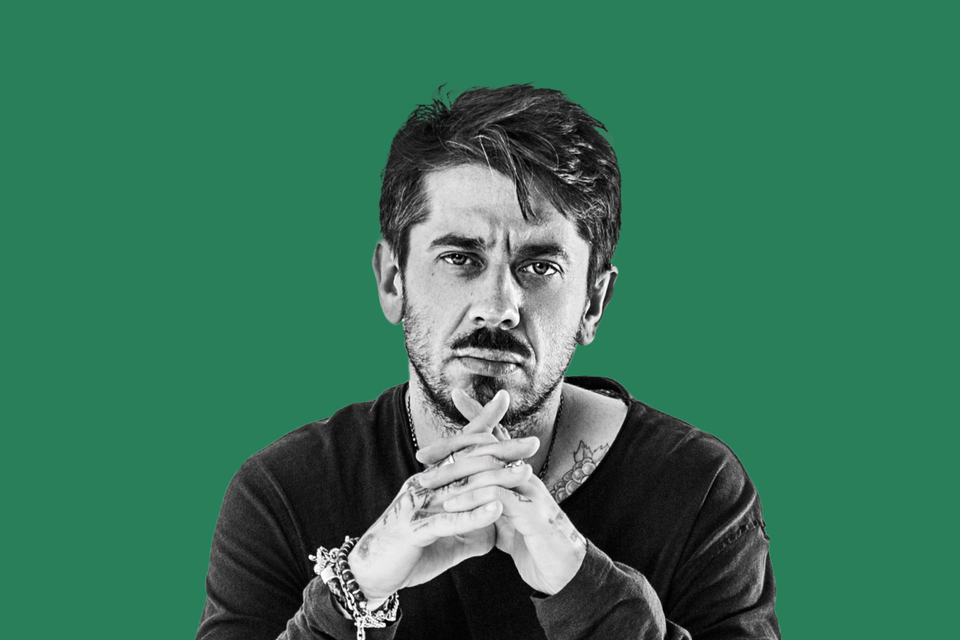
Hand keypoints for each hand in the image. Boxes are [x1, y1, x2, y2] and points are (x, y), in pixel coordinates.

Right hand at [348, 390, 539, 605]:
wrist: (371, 575)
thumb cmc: (410, 552)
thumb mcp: (447, 535)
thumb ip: (471, 524)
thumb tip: (495, 520)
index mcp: (431, 479)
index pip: (460, 446)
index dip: (483, 424)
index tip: (505, 402)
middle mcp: (424, 483)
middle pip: (467, 459)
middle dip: (502, 449)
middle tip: (533, 443)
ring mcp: (417, 504)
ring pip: (462, 486)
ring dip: (496, 479)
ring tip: (524, 472)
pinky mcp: (414, 528)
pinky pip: (447, 519)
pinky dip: (473, 515)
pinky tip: (496, 509)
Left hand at [436, 392, 587, 595]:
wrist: (567, 576)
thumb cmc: (537, 546)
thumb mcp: (509, 520)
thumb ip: (492, 502)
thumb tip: (471, 494)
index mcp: (519, 476)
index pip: (498, 437)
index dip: (480, 416)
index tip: (457, 396)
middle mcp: (526, 477)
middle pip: (490, 446)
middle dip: (454, 445)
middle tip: (422, 454)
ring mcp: (532, 493)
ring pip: (490, 469)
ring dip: (454, 474)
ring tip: (427, 483)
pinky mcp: (534, 515)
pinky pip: (497, 498)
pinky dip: (472, 498)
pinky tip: (450, 505)